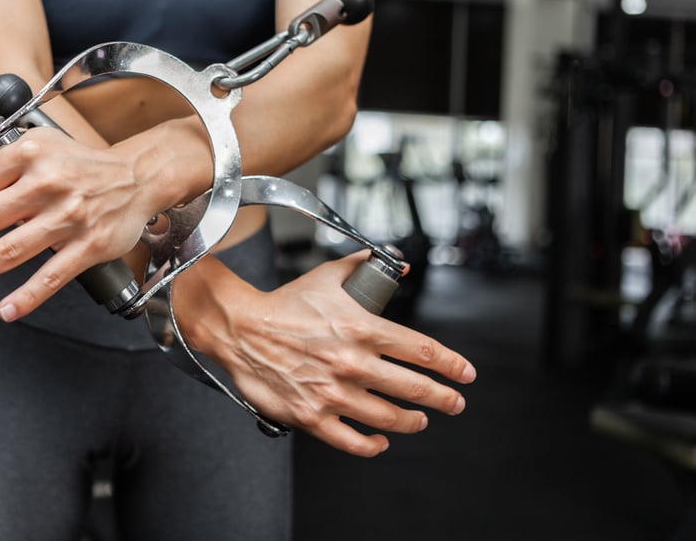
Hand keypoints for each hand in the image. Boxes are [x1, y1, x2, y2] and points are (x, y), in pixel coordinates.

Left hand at [0, 128, 158, 318]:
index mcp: (28, 154)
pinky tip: (5, 310)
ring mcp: (69, 217)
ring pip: (10, 251)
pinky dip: (27, 296)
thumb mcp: (32, 142)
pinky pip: (52, 276)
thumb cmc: (76, 164)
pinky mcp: (89, 245)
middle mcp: (47, 183)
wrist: (136, 176)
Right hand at [175, 252, 475, 456]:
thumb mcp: (328, 277)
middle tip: (454, 403)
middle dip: (444, 399)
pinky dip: (373, 445)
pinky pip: (352, 441)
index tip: (466, 374)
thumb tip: (398, 262)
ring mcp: (333, 393)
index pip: (423, 351)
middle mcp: (353, 363)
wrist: (240, 328)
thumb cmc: (284, 304)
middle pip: (416, 389)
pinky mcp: (312, 416)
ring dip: (412, 421)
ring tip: (419, 420)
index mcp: (362, 329)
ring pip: (389, 418)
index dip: (453, 366)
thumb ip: (365, 267)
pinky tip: (381, 441)